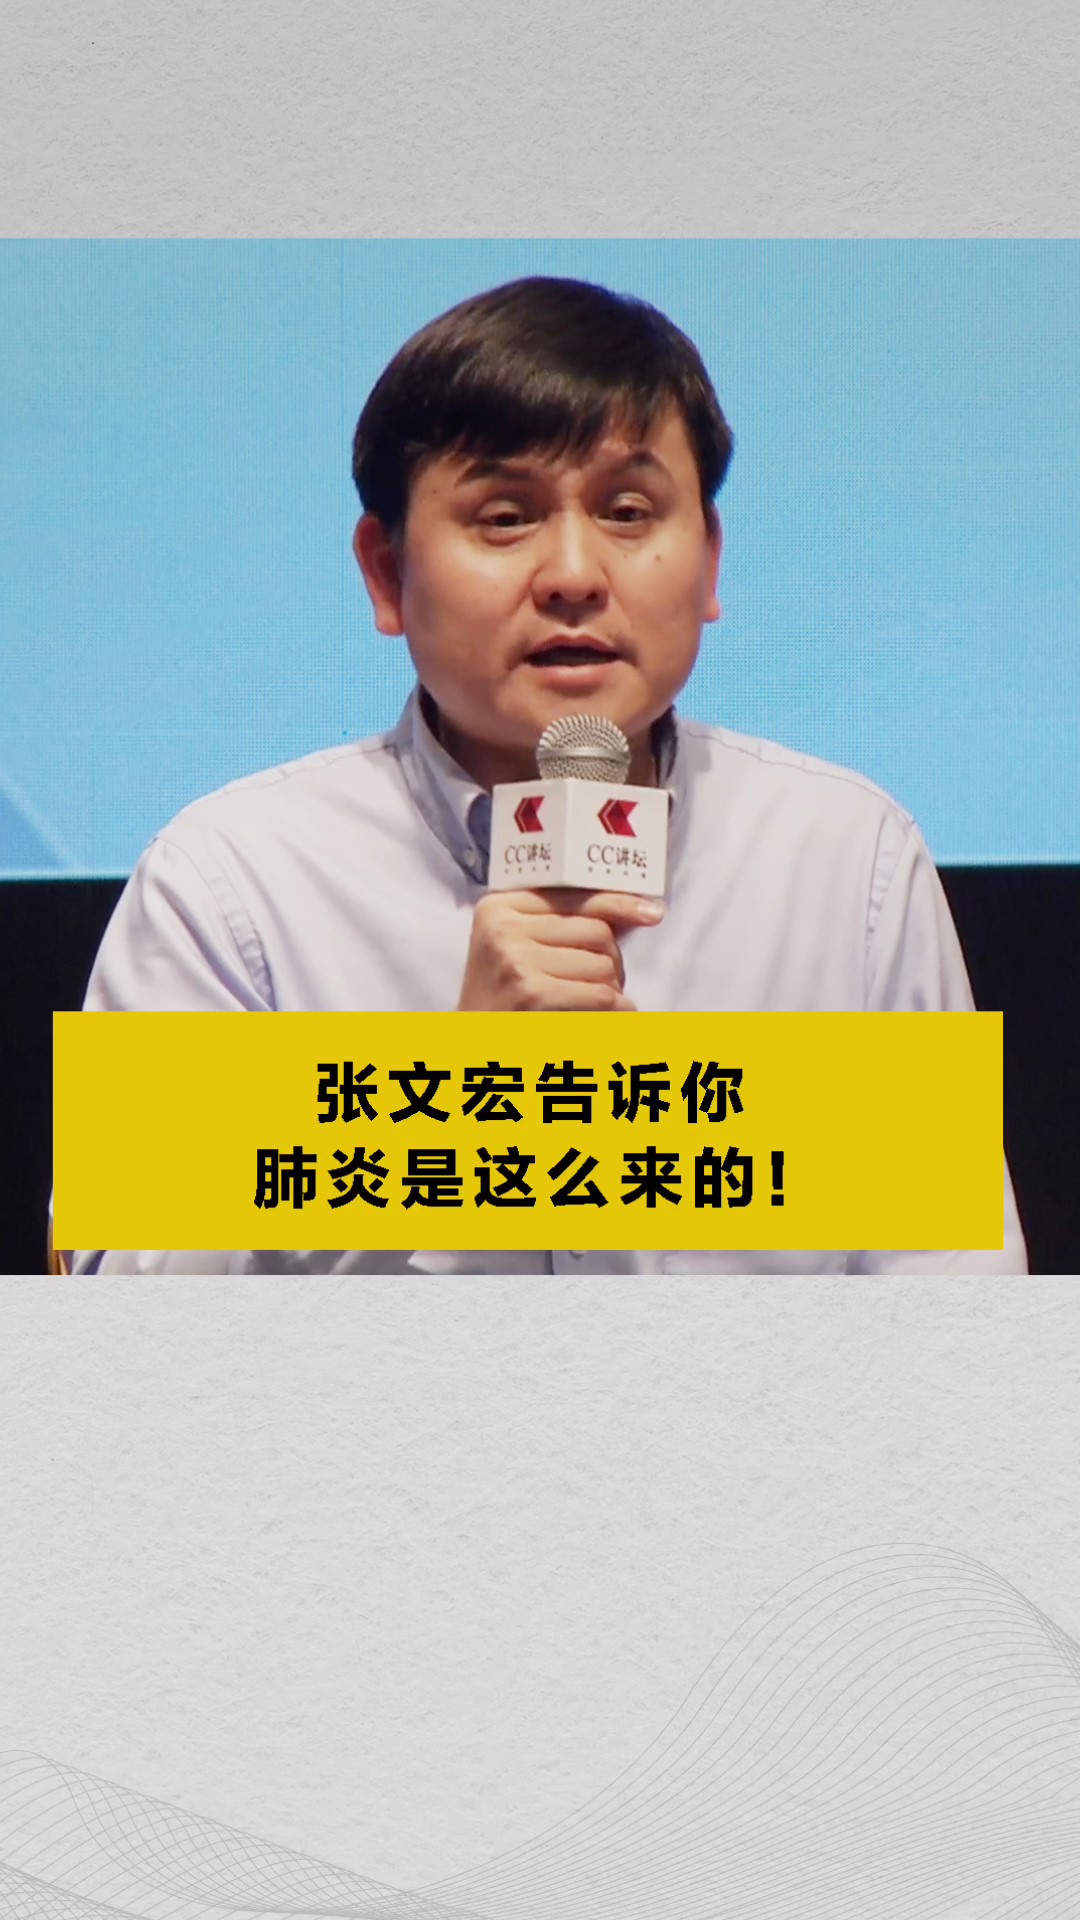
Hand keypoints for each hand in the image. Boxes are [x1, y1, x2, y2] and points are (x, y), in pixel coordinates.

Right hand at [457, 888, 663, 1011]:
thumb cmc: (503, 999)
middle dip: (612, 960)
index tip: (651, 913)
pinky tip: (610, 1017)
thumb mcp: (518, 949)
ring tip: (592, 1005)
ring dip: (611, 989)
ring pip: (602, 964)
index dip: (617, 903)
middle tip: (604, 983)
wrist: (468, 1047)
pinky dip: (616, 1010)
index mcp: (498, 907)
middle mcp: (503, 926)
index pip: (574, 896)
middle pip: (595, 930)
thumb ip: (561, 924)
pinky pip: (601, 994)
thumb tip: (636, 909)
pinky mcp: (531, 991)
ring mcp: (515, 958)